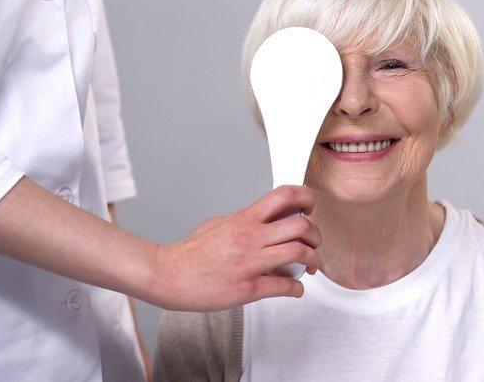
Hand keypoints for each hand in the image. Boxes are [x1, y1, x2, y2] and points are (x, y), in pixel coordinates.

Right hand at [150, 185, 321, 311]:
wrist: (167, 275)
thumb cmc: (191, 252)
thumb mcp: (219, 223)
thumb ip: (244, 220)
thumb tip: (263, 219)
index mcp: (244, 219)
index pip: (285, 195)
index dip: (306, 198)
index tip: (310, 208)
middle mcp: (250, 237)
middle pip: (301, 224)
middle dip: (316, 235)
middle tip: (314, 243)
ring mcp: (250, 263)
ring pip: (298, 252)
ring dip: (313, 260)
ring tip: (311, 266)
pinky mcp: (248, 288)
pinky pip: (284, 286)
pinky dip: (298, 289)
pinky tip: (296, 289)